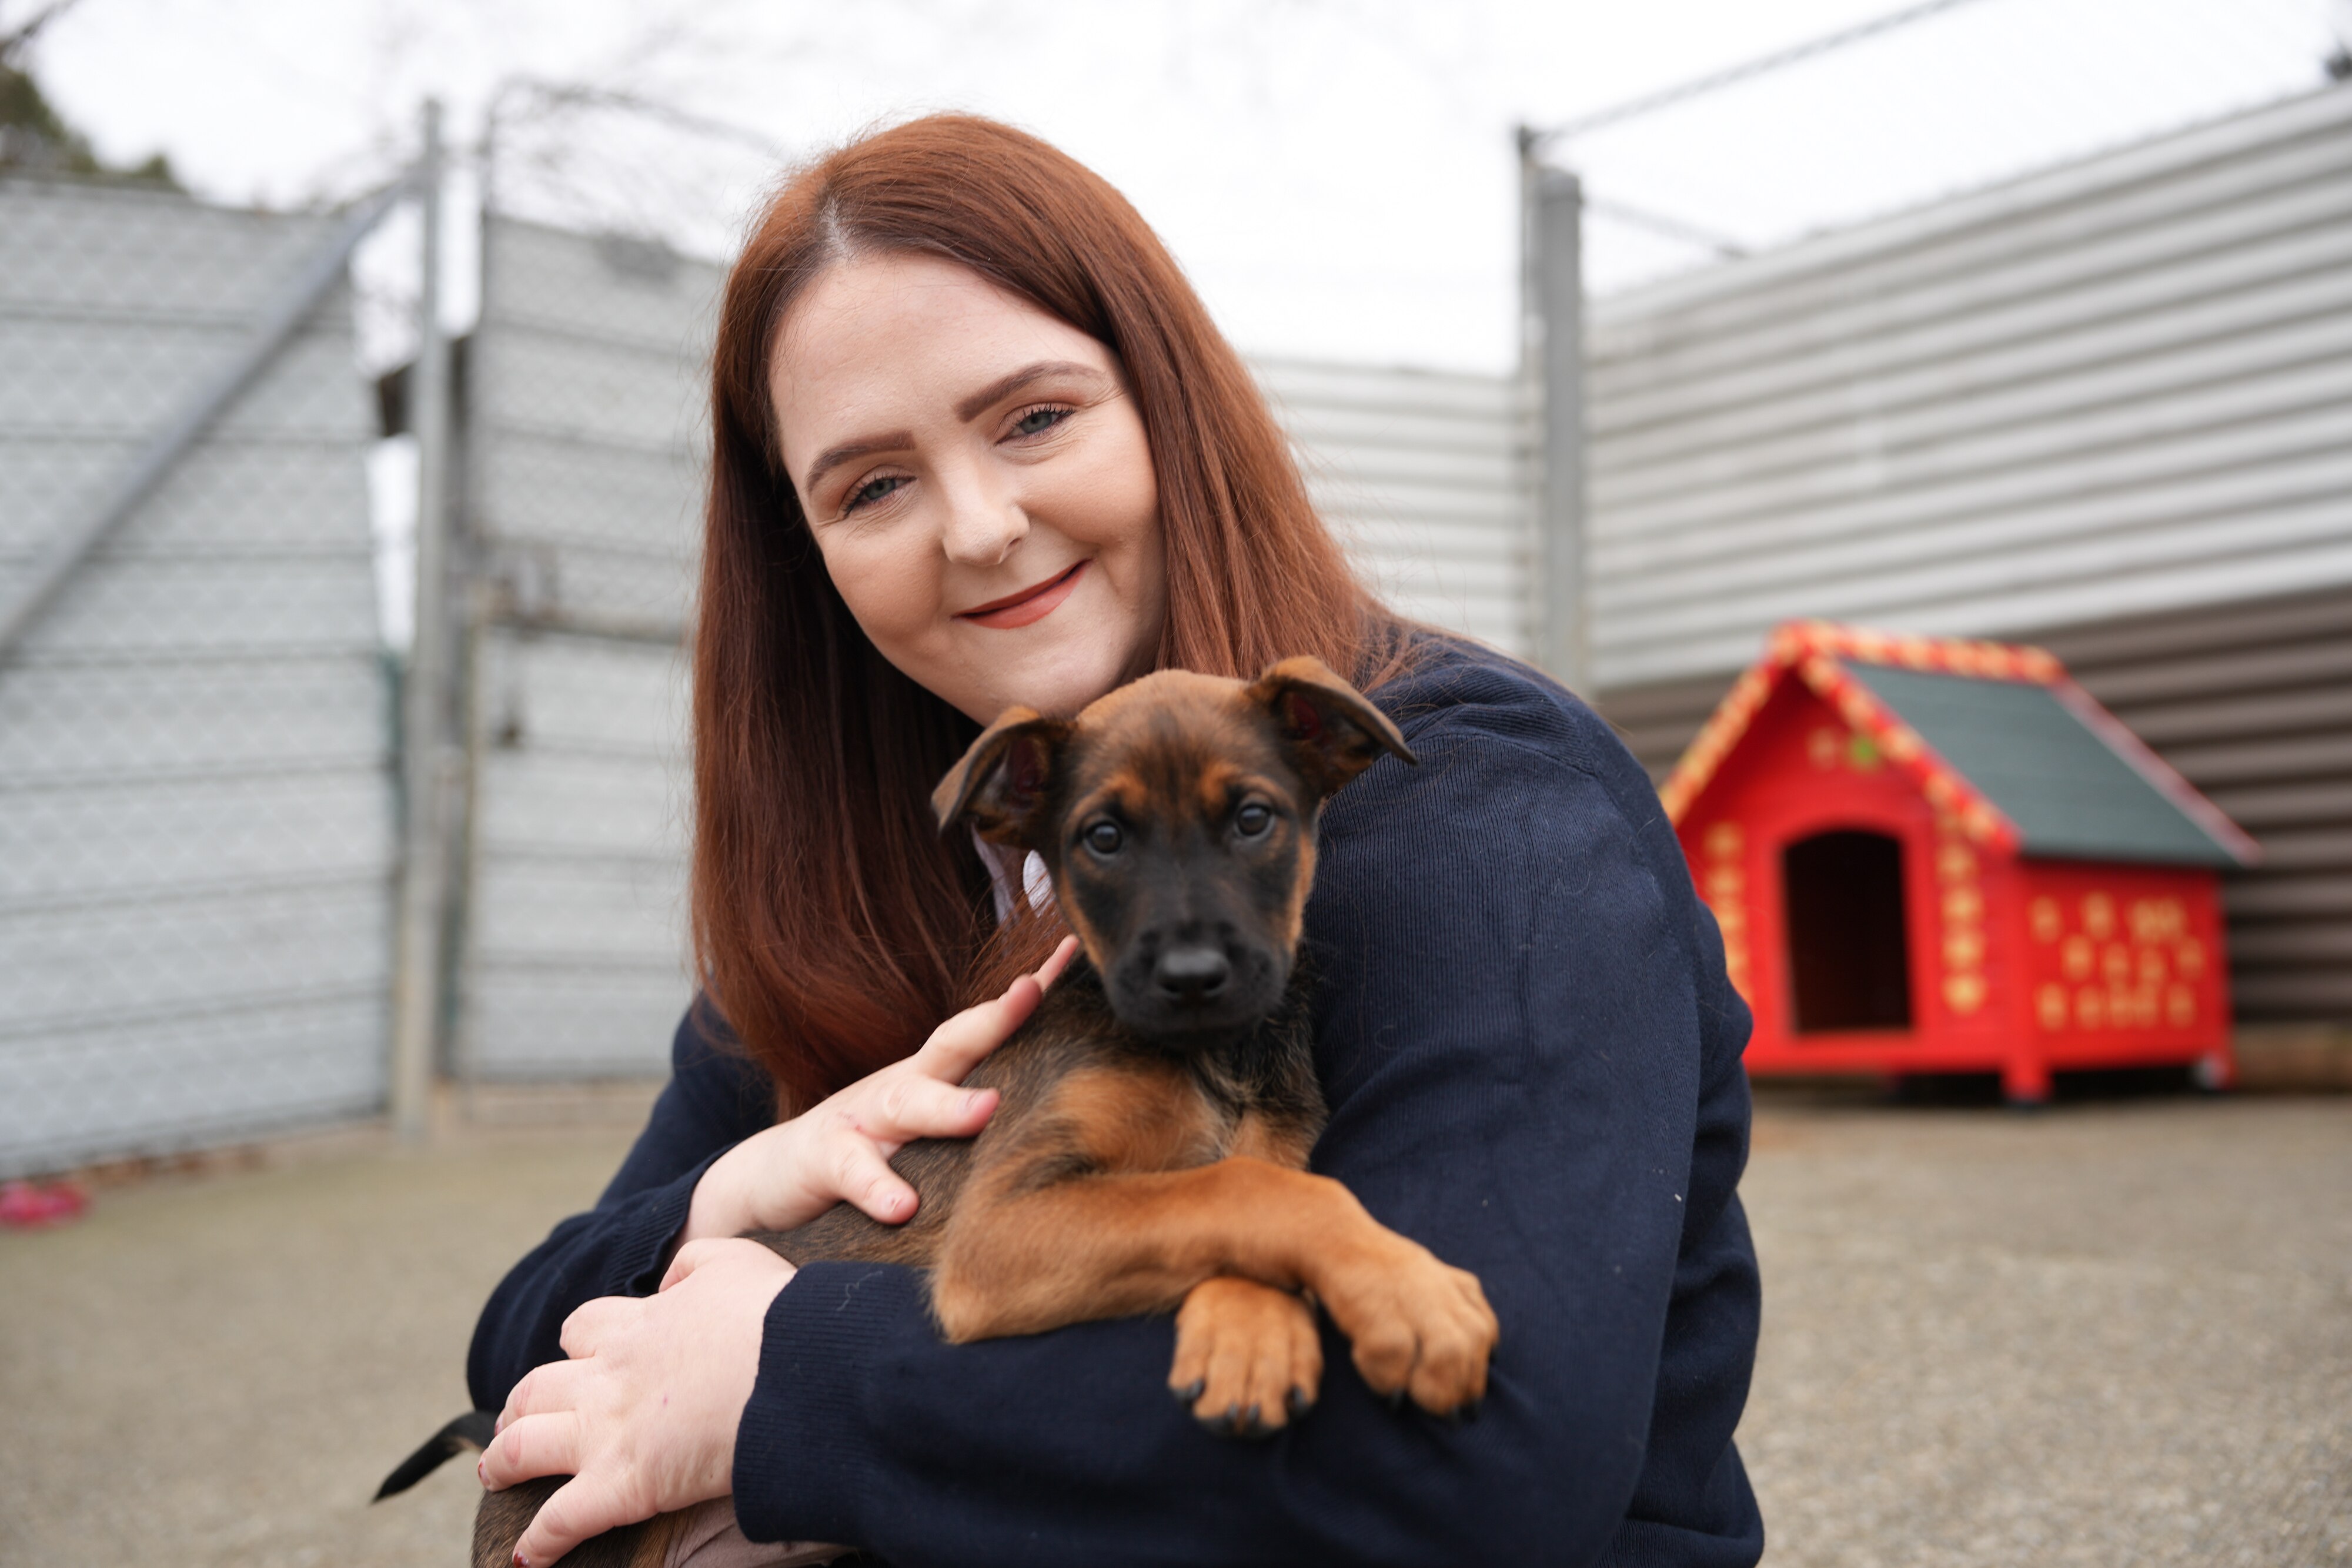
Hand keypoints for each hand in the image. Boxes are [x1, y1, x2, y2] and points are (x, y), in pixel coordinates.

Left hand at [480, 1239, 794, 1566]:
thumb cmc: (776, 1317)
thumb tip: (671, 1279)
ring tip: (492, 1474)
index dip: (579, 1343)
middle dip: (519, 1404)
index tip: (583, 1356)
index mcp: (637, 1326)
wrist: (794, 1369)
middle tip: (515, 1421)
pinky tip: (524, 1560)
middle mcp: (609, 1377)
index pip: (583, 1328)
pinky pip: (560, 1521)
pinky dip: (536, 1544)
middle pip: (536, 1387)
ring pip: (524, 1446)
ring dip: (501, 1462)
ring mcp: (607, 1432)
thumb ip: (695, 1261)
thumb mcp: (735, 1261)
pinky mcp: (622, 1484)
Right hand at [683, 935, 1077, 1241]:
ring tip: (987, 1108)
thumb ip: (976, 1118)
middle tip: (1032, 992)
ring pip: (908, 1104)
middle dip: (995, 1017)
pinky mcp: (825, 1160)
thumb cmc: (872, 1153)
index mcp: (934, 1077)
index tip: (1071, 949)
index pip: (984, 1027)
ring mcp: (862, 1119)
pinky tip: (901, 1206)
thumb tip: (1059, 1118)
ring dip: (948, 1105)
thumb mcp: (927, 1129)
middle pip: (953, 1045)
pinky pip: (854, 1171)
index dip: (1028, 994)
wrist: (775, 1178)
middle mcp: (903, 1087)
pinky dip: (877, 1186)